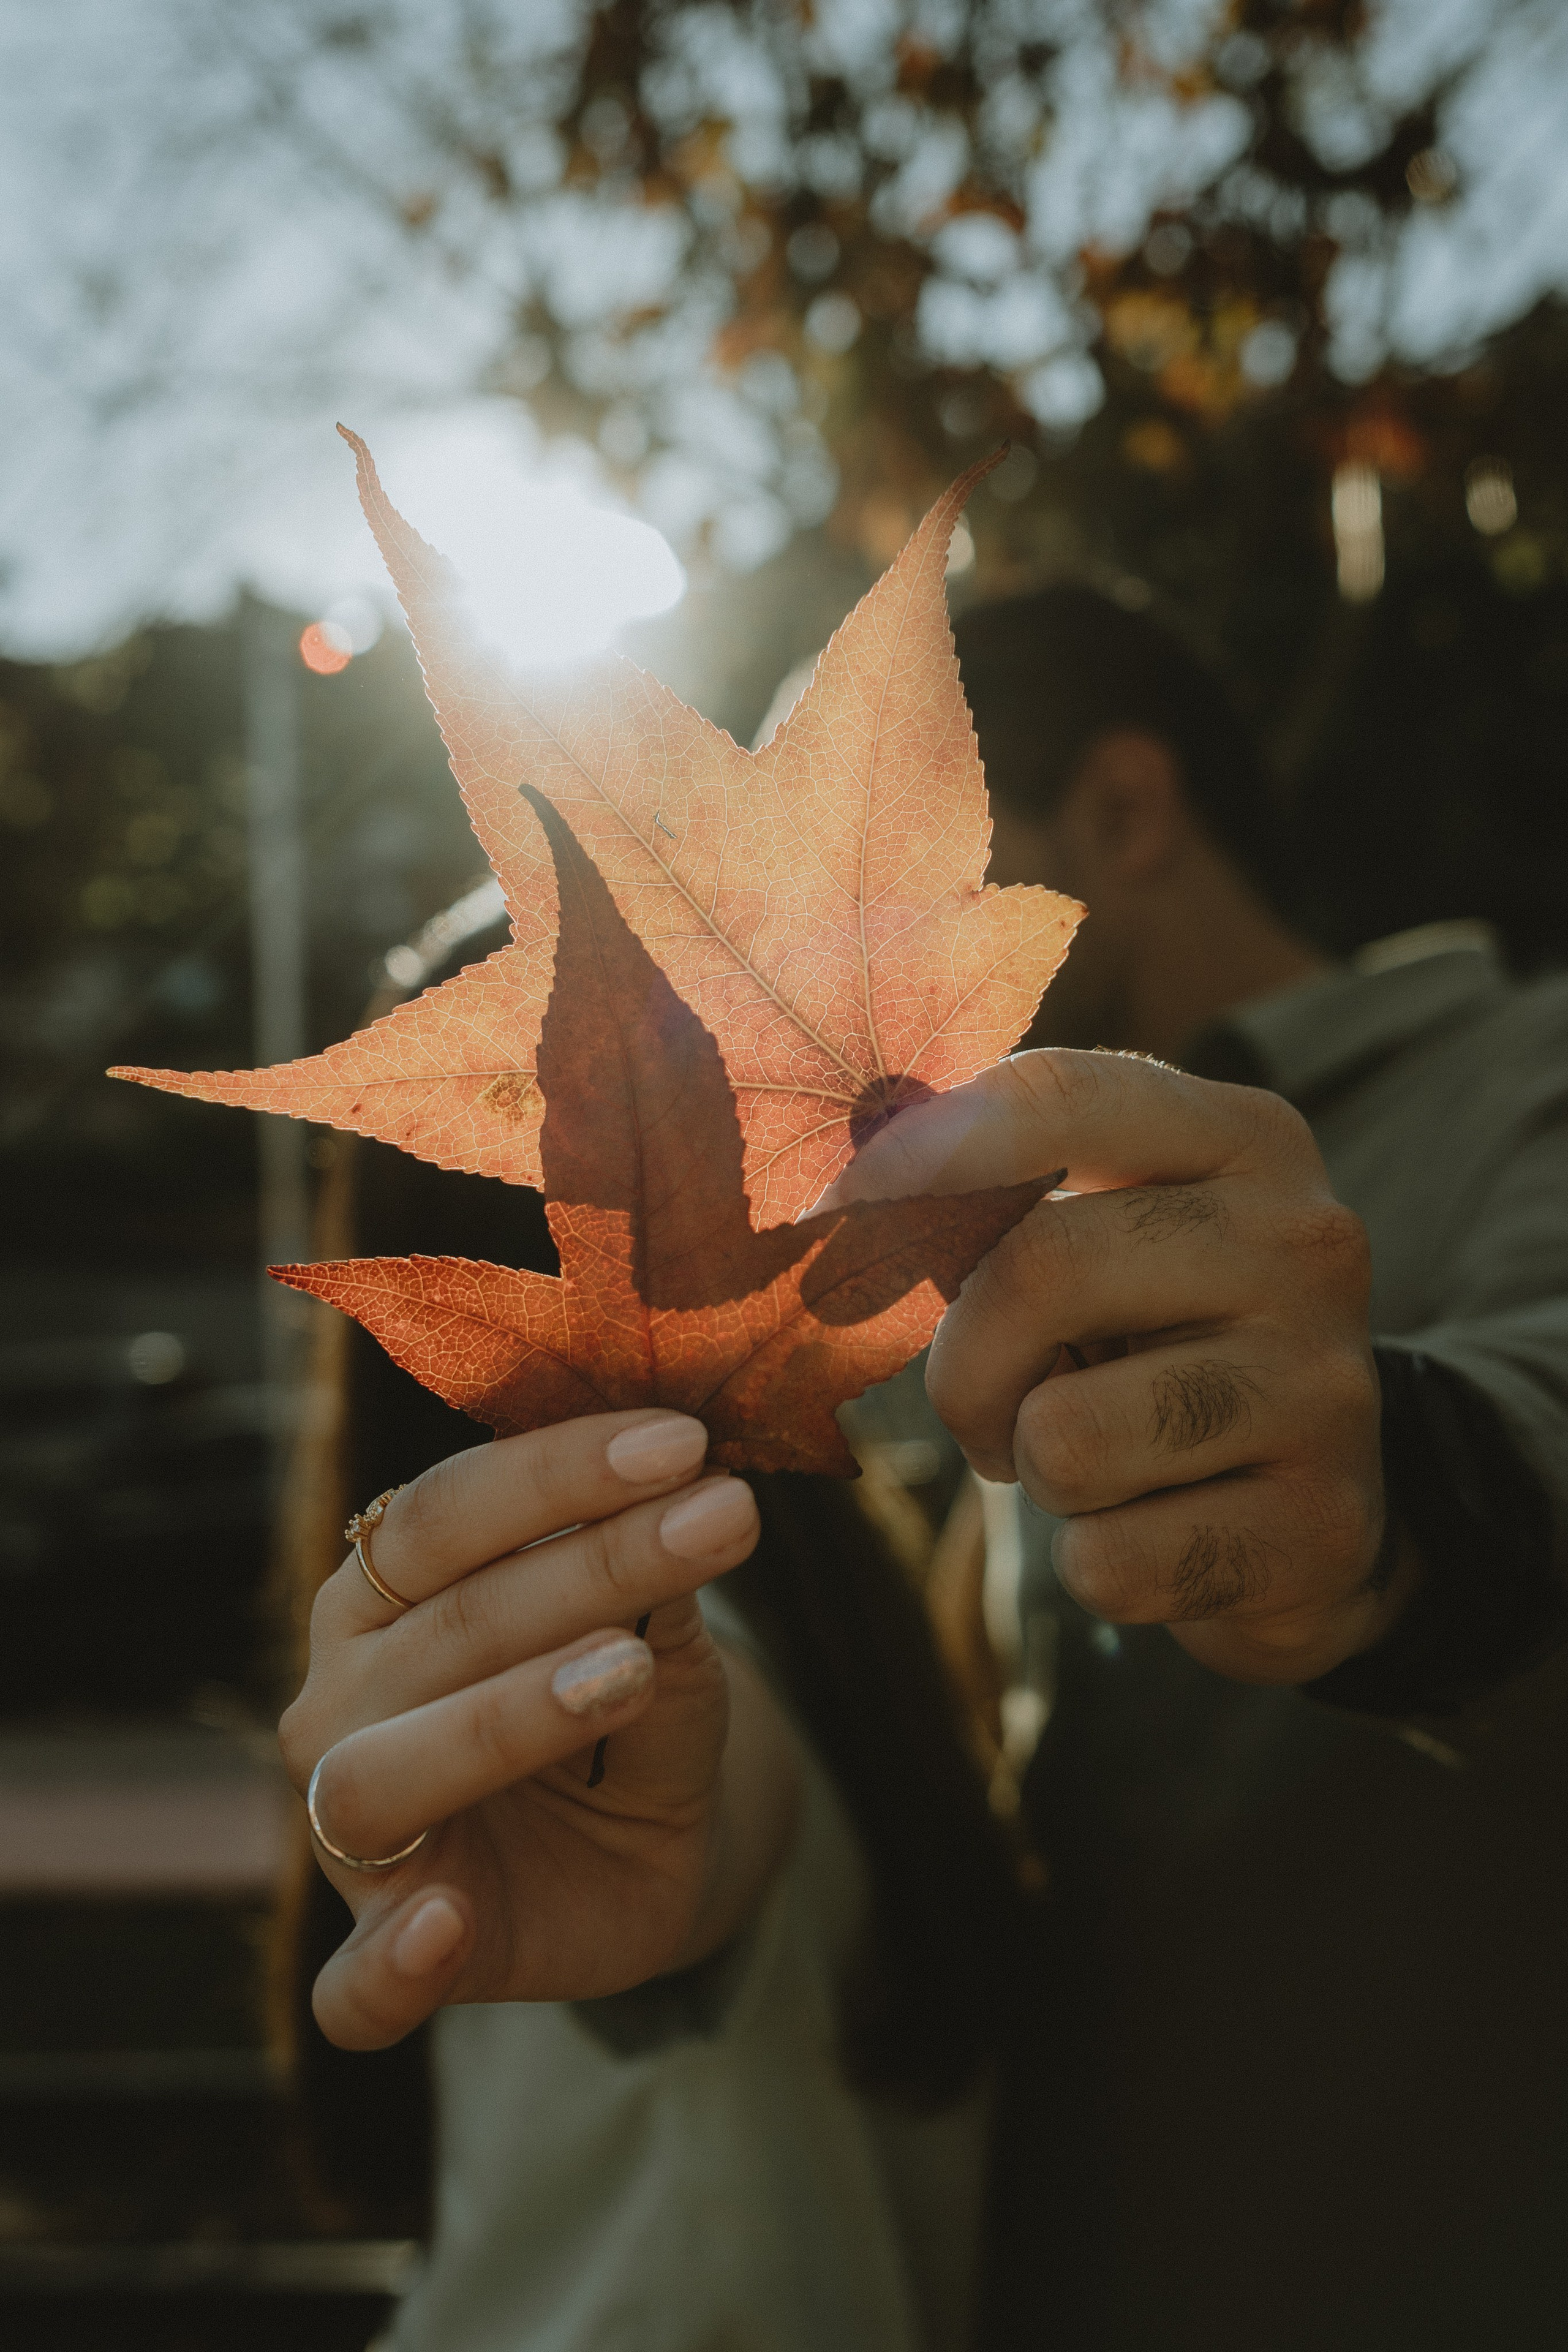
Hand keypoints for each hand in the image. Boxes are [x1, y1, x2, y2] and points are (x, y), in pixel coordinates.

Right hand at [278, 1411, 795, 2049]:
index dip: (560, 1469)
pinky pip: (355, 1984)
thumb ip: (655, 1595)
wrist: (641, 1850)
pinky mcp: (391, 1951)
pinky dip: (386, 1969)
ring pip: (382, 1777)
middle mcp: (344, 1697)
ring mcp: (351, 1833)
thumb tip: (689, 1506)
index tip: (685, 1441)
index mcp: (384, 1592)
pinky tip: (443, 1929)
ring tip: (630, 1669)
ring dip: (505, 1717)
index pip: (447, 1511)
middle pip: (445, 1624)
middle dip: (587, 1566)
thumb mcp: (660, 1641)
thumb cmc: (625, 1709)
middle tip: (715, 1520)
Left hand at [826, 1050, 1415, 1684]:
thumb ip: (999, 1190)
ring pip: (1066, 1438)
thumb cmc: (1163, 1349)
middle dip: (967, 1366)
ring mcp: (1325, 1388)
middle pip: (1039, 1271)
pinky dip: (1096, 1563)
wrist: (1311, 1511)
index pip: (1056, 1096)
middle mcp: (1305, 1243)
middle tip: (987, 1411)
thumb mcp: (1111, 1238)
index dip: (916, 1156)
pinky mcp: (1320, 1530)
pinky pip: (1110, 1562)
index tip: (827, 1213)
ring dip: (1038, 1472)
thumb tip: (830, 1188)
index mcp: (1244, 1141)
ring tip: (1098, 1462)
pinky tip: (1156, 1533)